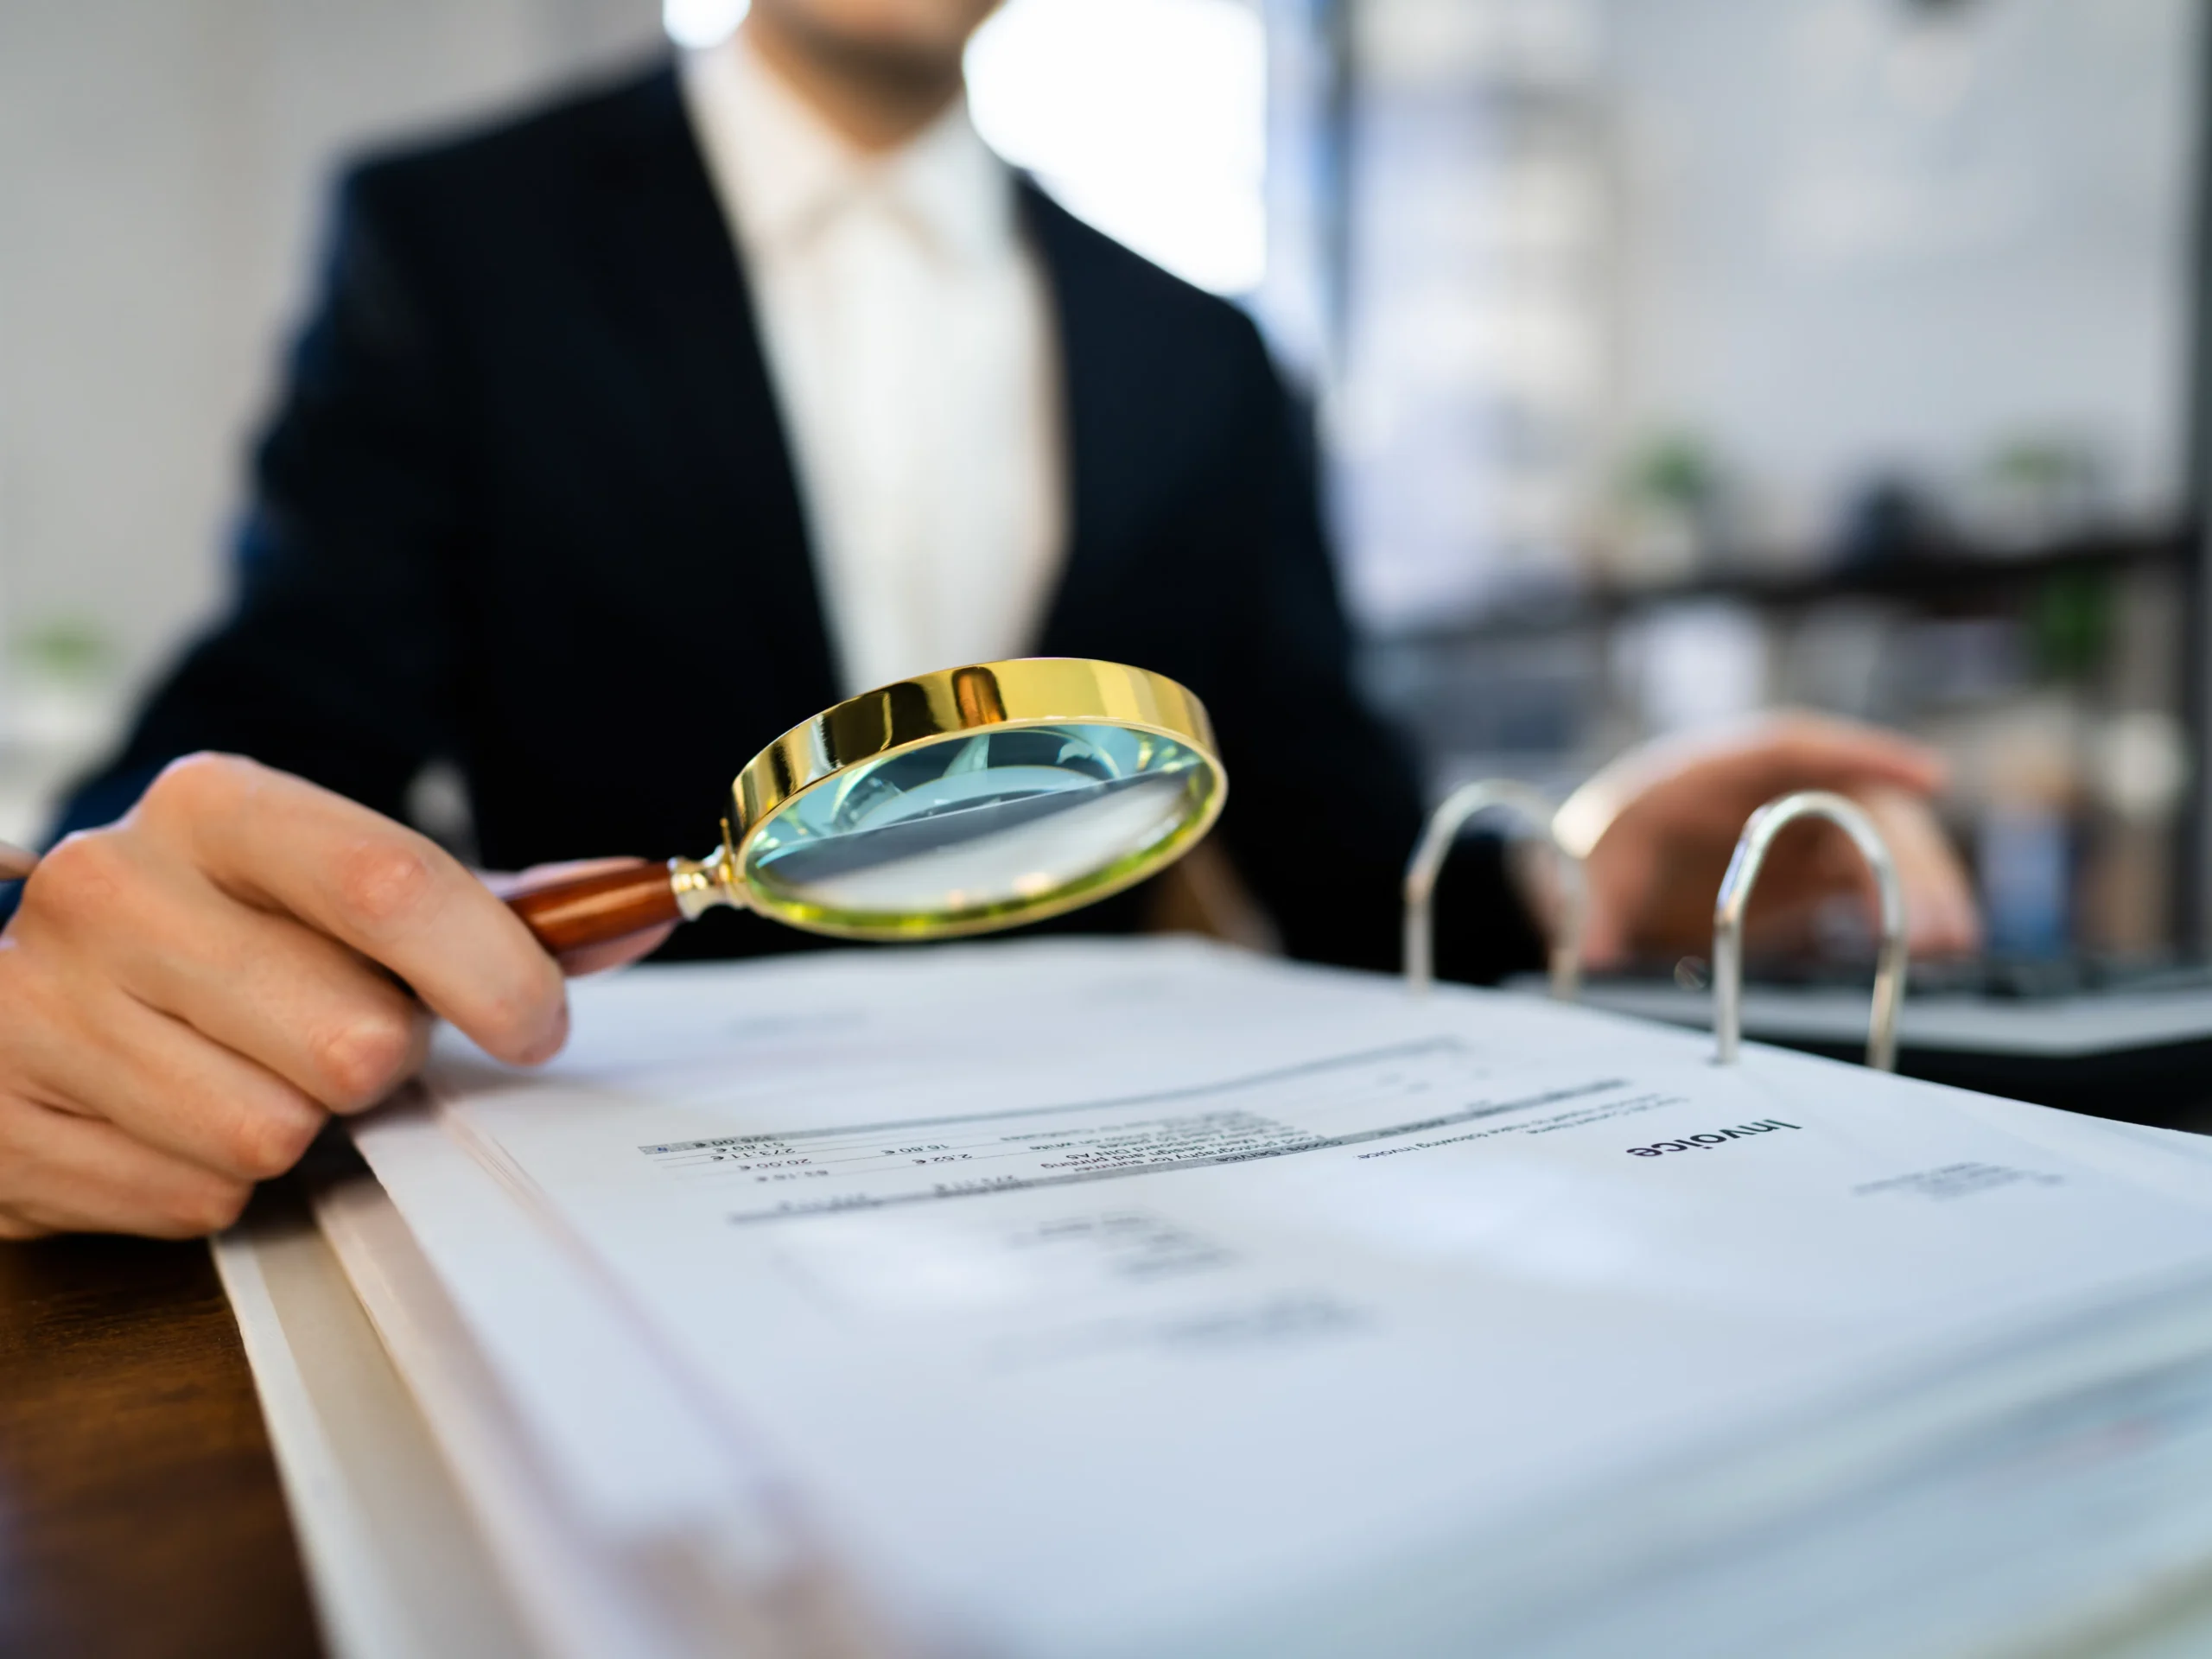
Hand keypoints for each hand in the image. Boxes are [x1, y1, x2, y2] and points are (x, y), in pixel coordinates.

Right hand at [0, 755, 646, 1239]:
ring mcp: (33, 1006)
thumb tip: (639, 907)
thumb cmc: (238, 933)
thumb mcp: (350, 890)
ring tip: (245, 1071)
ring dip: (292, 1127)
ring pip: (269, 1134)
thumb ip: (498, 903)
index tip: (537, 1022)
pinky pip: (192, 1198)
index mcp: (213, 807)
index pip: (391, 885)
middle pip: (350, 1041)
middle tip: (334, 1036)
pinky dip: (210, 1181)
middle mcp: (109, 890)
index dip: (497, 973)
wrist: (41, 971)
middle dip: (376, 1062)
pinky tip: (172, 1118)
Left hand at [1561, 714, 1981, 968]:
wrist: (1597, 874)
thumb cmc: (1599, 854)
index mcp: (1711, 769)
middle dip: (1904, 857)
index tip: (1927, 775)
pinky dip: (1903, 907)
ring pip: (1878, 842)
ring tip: (1950, 943)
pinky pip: (1872, 880)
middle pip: (1855, 804)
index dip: (1865, 754)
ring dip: (1919, 887)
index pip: (1796, 745)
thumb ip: (1589, 911)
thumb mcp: (1585, 874)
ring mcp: (1798, 827)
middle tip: (1937, 920)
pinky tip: (1935, 948)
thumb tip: (1586, 956)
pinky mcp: (1814, 871)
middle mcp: (1770, 790)